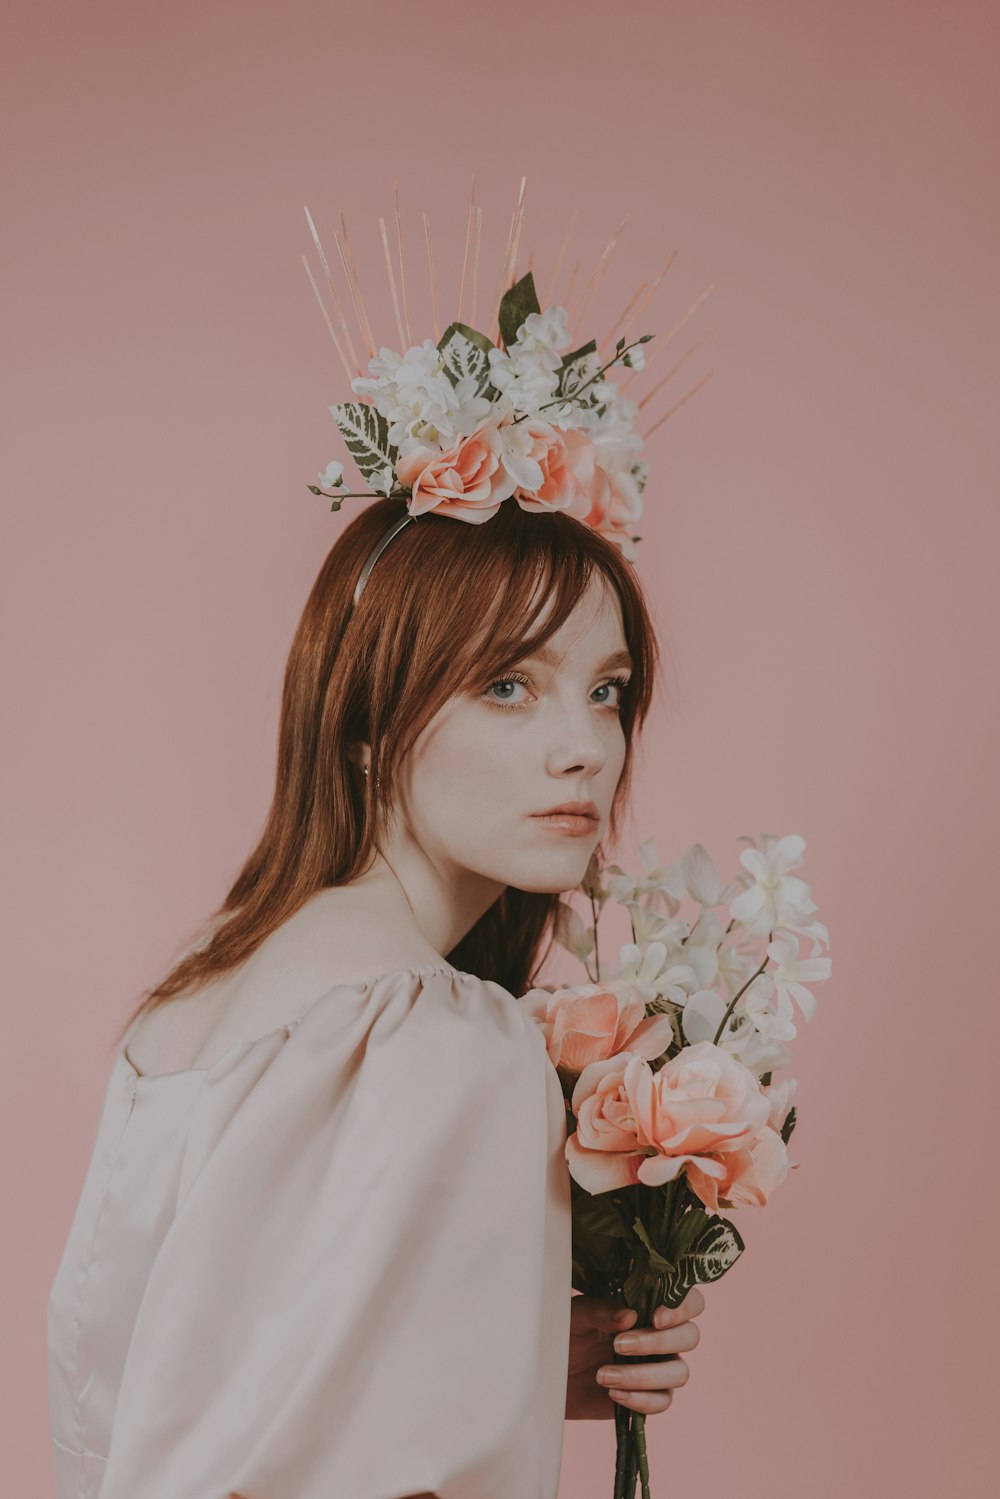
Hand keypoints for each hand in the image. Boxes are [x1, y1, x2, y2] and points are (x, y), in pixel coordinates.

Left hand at [564, 1287, 704, 1420]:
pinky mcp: (649, 1397)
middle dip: (656, 1342)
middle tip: (617, 1345)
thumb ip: (601, 1311)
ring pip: (680, 1372)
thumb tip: (630, 1316)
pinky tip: (613, 1393)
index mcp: (650, 1306)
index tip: (656, 1318)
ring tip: (603, 1375)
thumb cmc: (566, 1332)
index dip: (681, 1308)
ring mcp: (659, 1367)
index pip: (689, 1302)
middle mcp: (662, 1335)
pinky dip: (640, 1399)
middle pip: (690, 1336)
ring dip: (644, 1375)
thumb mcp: (577, 1315)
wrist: (549, 1373)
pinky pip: (662, 1401)